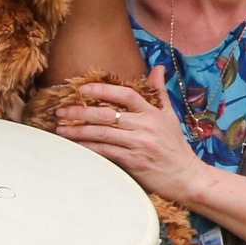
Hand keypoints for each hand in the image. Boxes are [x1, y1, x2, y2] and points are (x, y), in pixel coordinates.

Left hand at [55, 67, 209, 203]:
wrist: (185, 176)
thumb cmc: (175, 146)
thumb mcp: (170, 116)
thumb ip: (159, 92)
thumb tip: (159, 68)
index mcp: (153, 113)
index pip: (126, 95)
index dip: (103, 89)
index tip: (82, 89)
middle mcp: (145, 127)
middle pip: (108, 114)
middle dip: (80, 111)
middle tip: (61, 110)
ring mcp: (139, 144)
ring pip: (103, 133)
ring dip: (78, 130)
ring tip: (60, 128)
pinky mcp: (133, 162)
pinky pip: (105, 152)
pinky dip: (88, 147)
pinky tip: (74, 145)